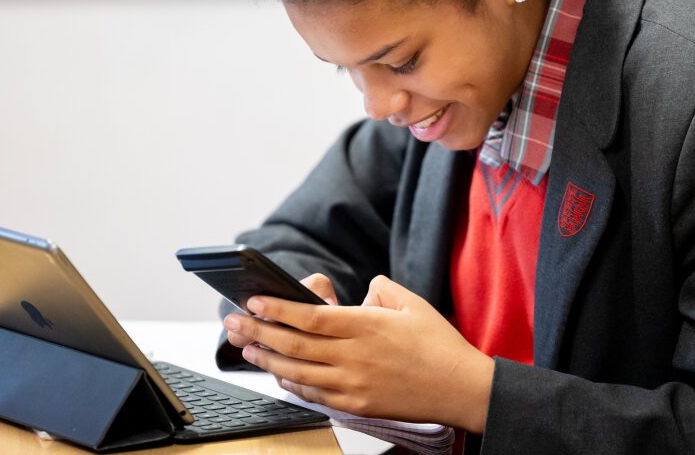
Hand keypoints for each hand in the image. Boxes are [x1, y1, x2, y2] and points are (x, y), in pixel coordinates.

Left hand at [224, 275, 494, 432]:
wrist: (461, 388)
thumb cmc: (439, 345)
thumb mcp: (412, 302)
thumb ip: (381, 288)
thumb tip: (361, 289)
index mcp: (367, 325)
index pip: (311, 317)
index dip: (278, 309)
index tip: (255, 301)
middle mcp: (356, 356)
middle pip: (295, 344)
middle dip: (258, 331)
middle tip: (233, 322)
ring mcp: (354, 384)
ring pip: (298, 372)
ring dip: (267, 358)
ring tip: (246, 346)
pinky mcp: (357, 405)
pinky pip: (315, 394)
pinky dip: (292, 384)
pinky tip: (279, 373)